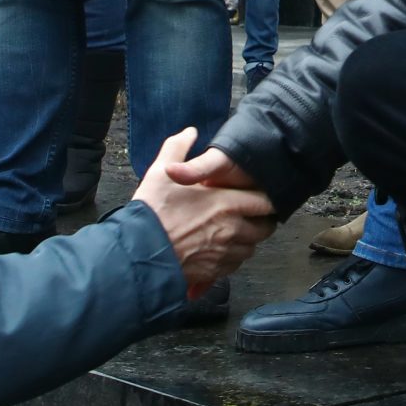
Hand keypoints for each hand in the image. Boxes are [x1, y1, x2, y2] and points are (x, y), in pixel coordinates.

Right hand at [132, 127, 278, 293]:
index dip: (267, 200)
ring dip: (246, 241)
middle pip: (264, 229)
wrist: (138, 254)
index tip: (262, 198)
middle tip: (252, 217)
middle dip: (261, 223)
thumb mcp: (161, 172)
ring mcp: (224, 254)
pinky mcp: (213, 272)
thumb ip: (178, 148)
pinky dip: (231, 259)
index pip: (265, 203)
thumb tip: (189, 132)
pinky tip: (219, 252)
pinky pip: (233, 266)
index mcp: (227, 204)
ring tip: (234, 234)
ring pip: (250, 249)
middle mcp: (232, 230)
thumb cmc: (152, 213)